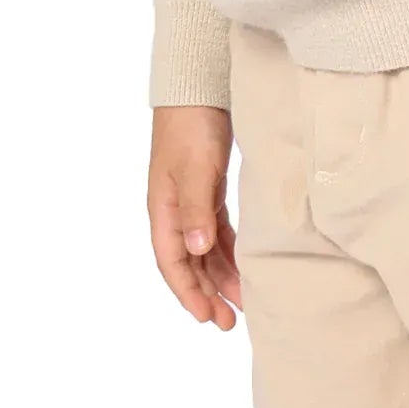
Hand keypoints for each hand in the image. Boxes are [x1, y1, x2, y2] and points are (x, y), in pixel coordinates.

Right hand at [148, 104, 243, 328]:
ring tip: (244, 299)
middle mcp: (174, 208)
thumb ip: (195, 208)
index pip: (172, 262)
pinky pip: (217, 229)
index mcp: (163, 207)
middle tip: (231, 322)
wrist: (198, 85)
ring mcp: (190, 198)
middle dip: (207, 293)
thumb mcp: (194, 166)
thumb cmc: (193, 124)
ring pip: (204, 248)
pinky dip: (229, 249)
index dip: (188, 292)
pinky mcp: (208, 187)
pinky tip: (244, 262)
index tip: (208, 318)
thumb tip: (195, 250)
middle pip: (188, 261)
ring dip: (221, 274)